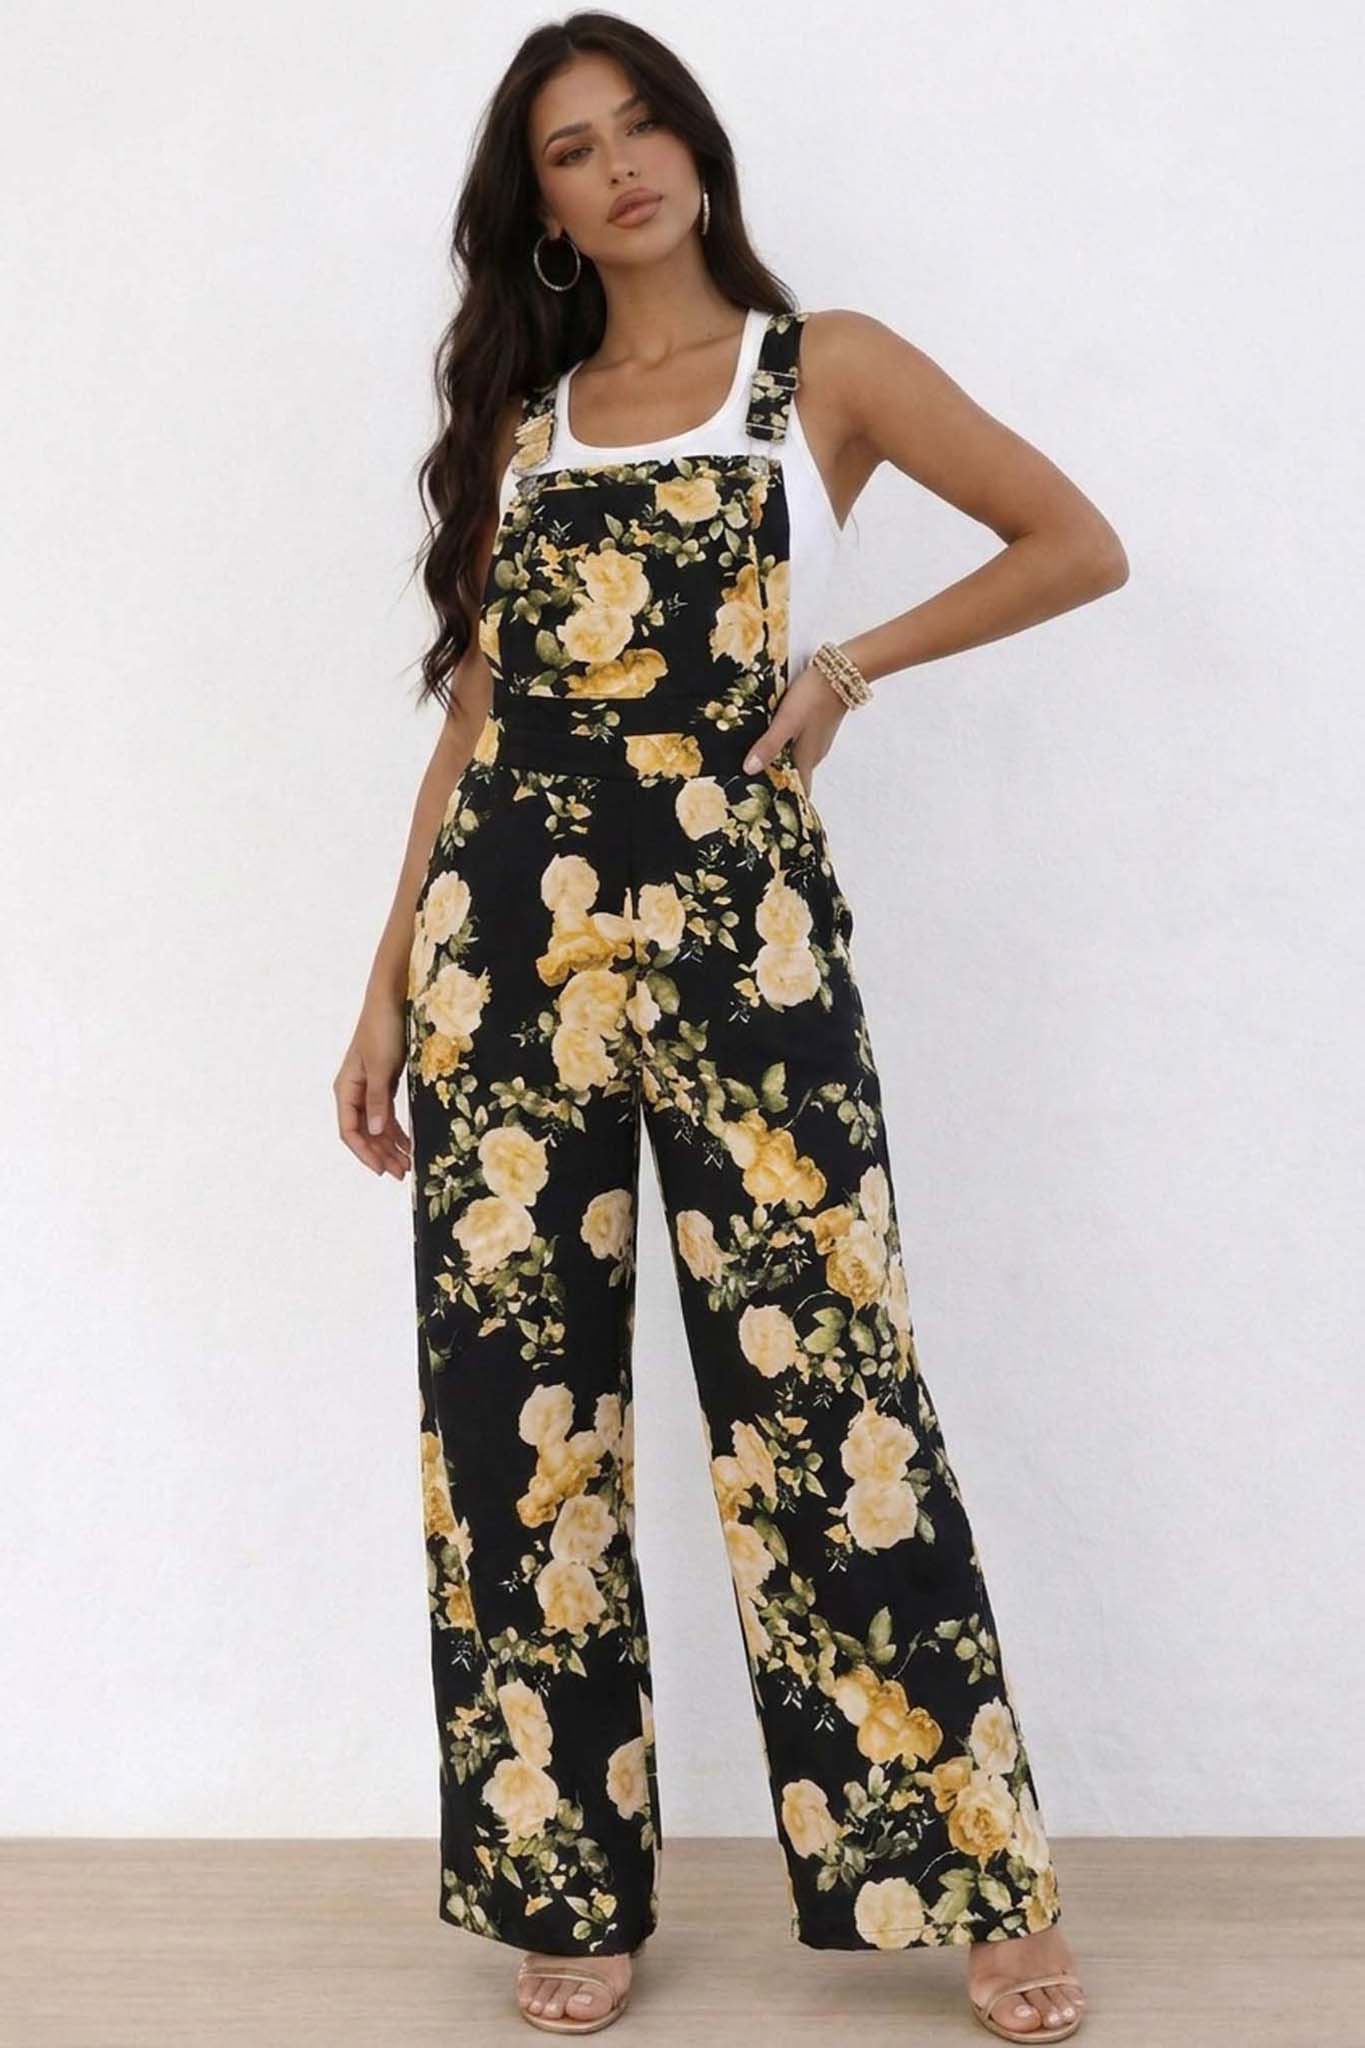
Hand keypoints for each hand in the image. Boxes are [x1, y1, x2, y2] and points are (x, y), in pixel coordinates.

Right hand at [334, 991, 411, 1178]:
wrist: (392, 999)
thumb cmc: (382, 1029)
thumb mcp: (381, 1067)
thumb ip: (377, 1100)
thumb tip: (373, 1133)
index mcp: (346, 1089)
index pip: (349, 1131)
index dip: (364, 1153)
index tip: (382, 1170)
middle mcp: (355, 1091)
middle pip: (364, 1133)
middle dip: (380, 1154)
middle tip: (402, 1173)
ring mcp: (370, 1087)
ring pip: (376, 1126)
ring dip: (390, 1145)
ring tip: (408, 1164)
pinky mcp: (384, 1082)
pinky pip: (387, 1114)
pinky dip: (397, 1130)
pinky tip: (409, 1142)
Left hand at [741, 659, 848, 792]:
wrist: (840, 672)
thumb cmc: (811, 697)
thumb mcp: (786, 722)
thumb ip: (768, 746)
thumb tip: (749, 771)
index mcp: (806, 759)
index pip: (799, 792)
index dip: (784, 803)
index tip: (766, 810)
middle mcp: (813, 756)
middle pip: (795, 777)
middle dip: (777, 784)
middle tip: (752, 788)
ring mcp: (817, 742)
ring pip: (796, 761)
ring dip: (780, 765)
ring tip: (755, 766)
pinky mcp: (817, 729)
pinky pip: (799, 747)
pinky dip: (786, 750)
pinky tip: (771, 742)